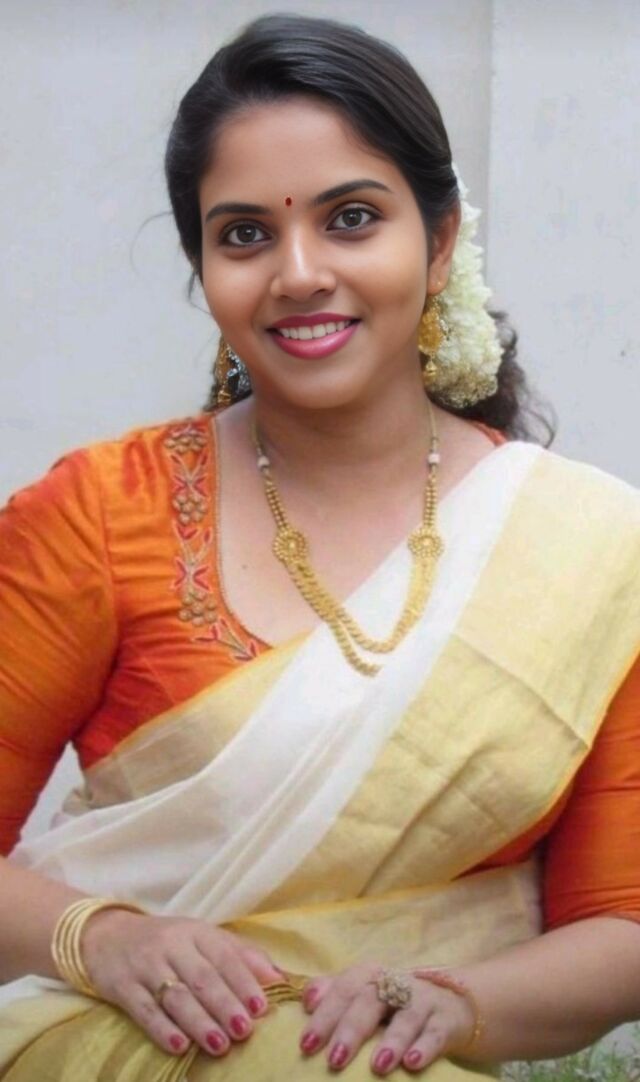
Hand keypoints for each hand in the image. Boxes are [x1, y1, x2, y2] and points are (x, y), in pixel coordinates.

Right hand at [81, 909, 281, 1057]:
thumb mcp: (202, 938)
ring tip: (219, 1044)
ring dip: (199, 1021)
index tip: (262, 1007)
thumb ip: (241, 955)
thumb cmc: (167, 942)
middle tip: (244, 1031)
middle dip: (225, 1004)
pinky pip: (143, 1009)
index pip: (224, 955)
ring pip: (175, 995)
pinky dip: (162, 1028)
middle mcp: (171, 945)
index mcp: (196, 932)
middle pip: (202, 977)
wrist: (106, 935)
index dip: (243, 981)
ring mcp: (145, 965)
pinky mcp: (122, 986)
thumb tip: (280, 978)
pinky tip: (178, 1046)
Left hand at [299, 962, 475, 1073]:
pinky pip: (436, 1032)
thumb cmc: (393, 1004)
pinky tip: (412, 1064)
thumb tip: (307, 1001)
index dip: (324, 1014)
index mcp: (370, 975)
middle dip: (351, 1029)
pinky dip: (425, 1047)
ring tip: (378, 1067)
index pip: (343, 988)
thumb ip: (334, 992)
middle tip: (334, 1060)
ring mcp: (422, 999)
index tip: (306, 1044)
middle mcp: (395, 982)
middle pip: (370, 1000)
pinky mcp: (446, 1020)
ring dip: (392, 1040)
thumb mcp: (364, 994)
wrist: (450, 1004)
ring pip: (406, 1016)